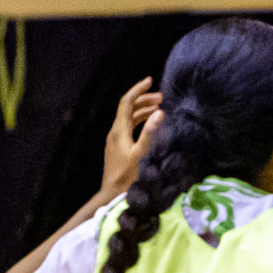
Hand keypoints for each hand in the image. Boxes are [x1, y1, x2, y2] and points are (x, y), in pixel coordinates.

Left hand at [101, 77, 162, 199]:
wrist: (112, 192)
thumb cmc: (129, 175)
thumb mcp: (142, 153)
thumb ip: (150, 132)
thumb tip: (159, 112)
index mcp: (120, 129)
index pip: (127, 102)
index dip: (138, 90)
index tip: (150, 80)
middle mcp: (115, 131)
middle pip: (128, 108)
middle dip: (143, 99)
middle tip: (161, 97)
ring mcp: (115, 139)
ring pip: (128, 117)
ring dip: (143, 110)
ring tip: (159, 108)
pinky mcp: (117, 146)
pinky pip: (128, 127)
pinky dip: (139, 121)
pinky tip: (149, 125)